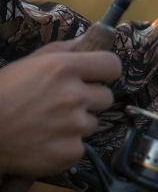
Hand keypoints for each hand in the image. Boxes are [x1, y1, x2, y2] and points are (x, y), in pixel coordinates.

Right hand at [0, 40, 120, 176]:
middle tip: (62, 103)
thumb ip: (62, 51)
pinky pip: (80, 146)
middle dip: (89, 99)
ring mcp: (74, 126)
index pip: (112, 65)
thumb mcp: (28, 64)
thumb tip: (88, 40)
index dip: (106, 71)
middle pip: (106, 96)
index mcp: (63, 68)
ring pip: (91, 123)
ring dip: (75, 123)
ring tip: (47, 123)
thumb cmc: (1, 94)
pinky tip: (44, 141)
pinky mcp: (71, 152)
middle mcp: (73, 96)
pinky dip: (65, 146)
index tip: (98, 76)